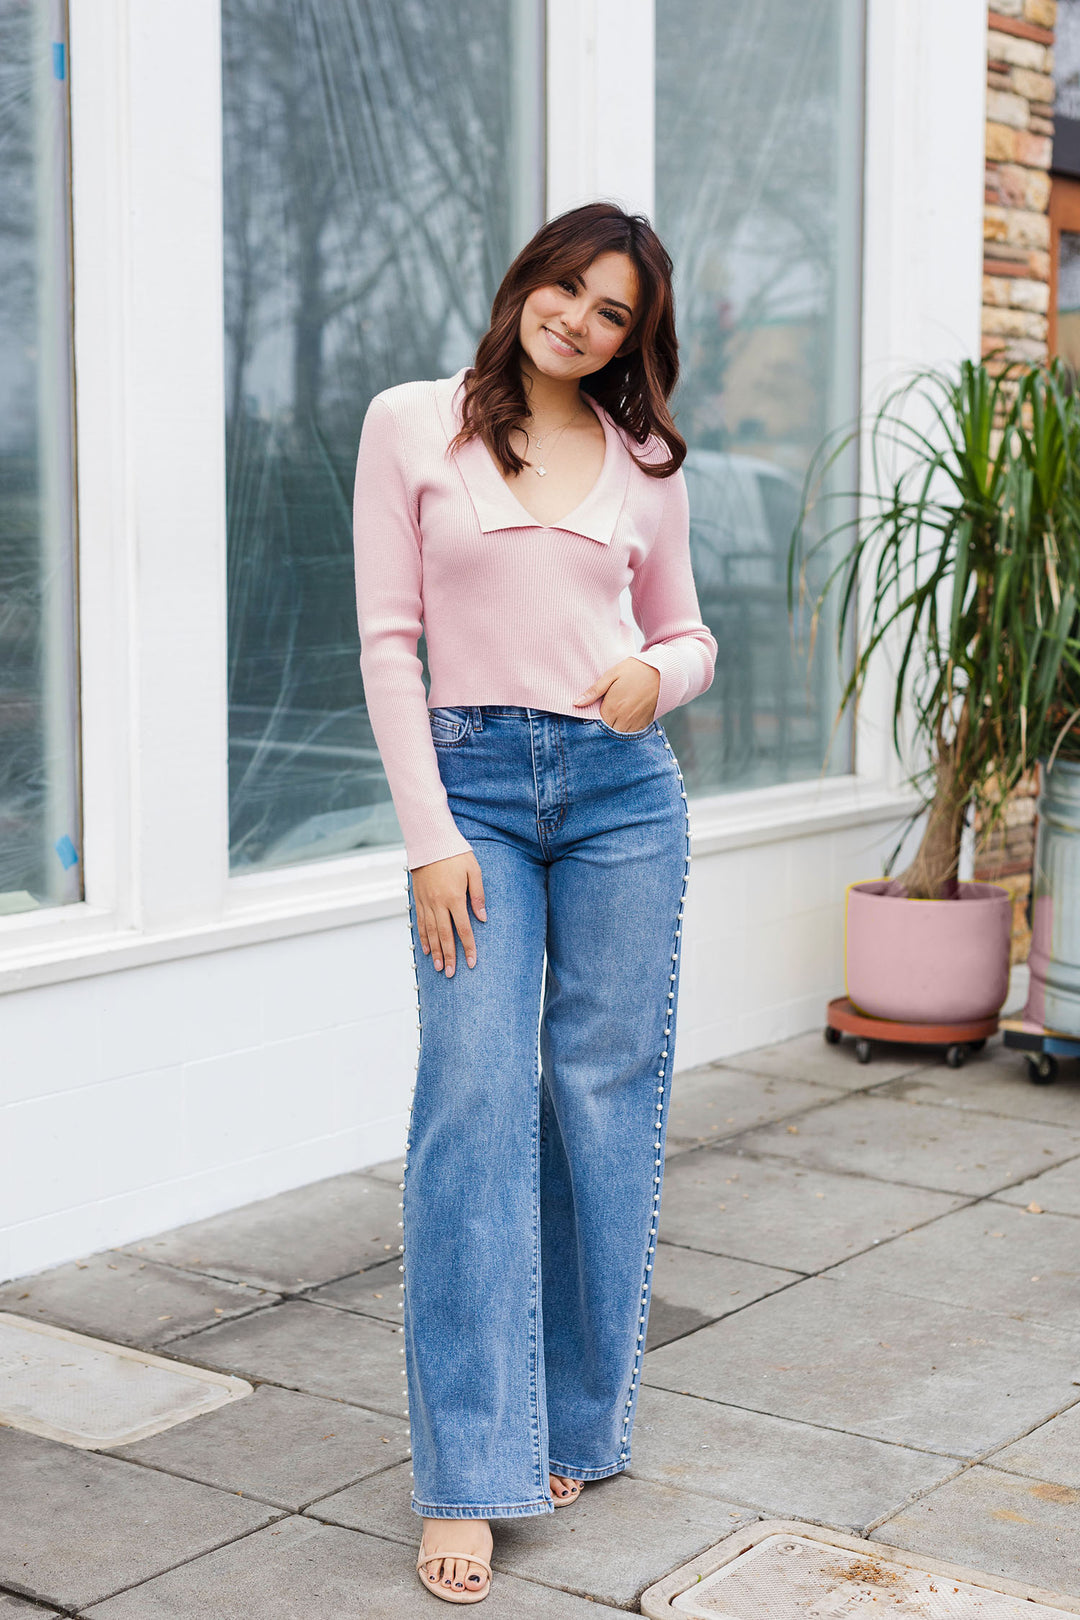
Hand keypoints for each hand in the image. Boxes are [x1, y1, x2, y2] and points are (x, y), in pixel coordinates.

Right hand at [410, 850, 485, 975]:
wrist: (430, 841)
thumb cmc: (455, 854)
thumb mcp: (474, 871)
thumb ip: (479, 896)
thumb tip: (483, 918)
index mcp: (455, 897)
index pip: (463, 928)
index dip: (468, 947)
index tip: (472, 962)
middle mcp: (439, 903)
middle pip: (445, 935)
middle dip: (449, 956)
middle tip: (452, 973)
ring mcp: (426, 902)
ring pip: (431, 932)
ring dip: (435, 951)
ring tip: (439, 967)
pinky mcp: (418, 899)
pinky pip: (420, 922)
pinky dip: (423, 938)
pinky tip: (426, 950)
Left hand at [572, 657, 660, 731]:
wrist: (664, 672)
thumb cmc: (635, 670)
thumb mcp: (611, 675)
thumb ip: (594, 691)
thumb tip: (576, 703)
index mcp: (613, 708)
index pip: (594, 725)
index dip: (588, 725)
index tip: (584, 720)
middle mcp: (624, 719)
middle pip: (606, 734)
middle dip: (599, 731)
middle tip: (593, 724)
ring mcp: (635, 723)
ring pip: (618, 737)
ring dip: (611, 732)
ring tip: (607, 723)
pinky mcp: (644, 724)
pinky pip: (630, 735)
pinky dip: (623, 732)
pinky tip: (619, 723)